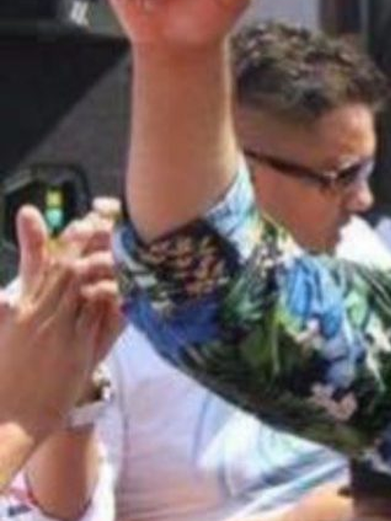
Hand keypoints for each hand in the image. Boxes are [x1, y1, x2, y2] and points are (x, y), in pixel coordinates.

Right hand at [0, 207, 123, 439]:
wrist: (8, 418)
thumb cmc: (4, 378)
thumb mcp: (4, 338)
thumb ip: (4, 313)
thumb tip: (4, 296)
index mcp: (19, 310)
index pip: (44, 268)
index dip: (66, 244)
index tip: (84, 223)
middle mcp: (38, 316)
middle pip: (67, 271)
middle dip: (89, 245)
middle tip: (109, 223)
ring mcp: (58, 333)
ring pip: (83, 290)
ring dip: (103, 266)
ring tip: (122, 245)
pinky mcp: (76, 351)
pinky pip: (97, 318)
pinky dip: (110, 299)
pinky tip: (127, 284)